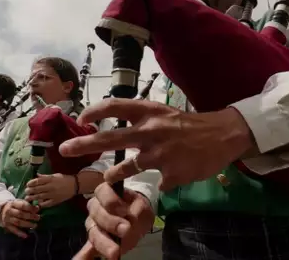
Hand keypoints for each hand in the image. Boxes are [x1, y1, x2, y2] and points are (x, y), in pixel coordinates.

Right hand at [0, 199, 40, 237]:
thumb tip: (37, 208)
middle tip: (38, 217)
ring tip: (35, 225)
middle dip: (30, 216)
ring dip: (27, 224)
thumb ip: (29, 204)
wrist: (3, 210)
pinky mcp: (6, 225)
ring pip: (18, 222)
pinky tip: (26, 235)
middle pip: (20, 214)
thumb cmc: (15, 206)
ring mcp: (7, 219)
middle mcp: (9, 211)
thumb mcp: (20, 202)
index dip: (30, 208)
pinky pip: (13, 230)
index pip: (22, 205)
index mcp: (13, 203)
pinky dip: (20, 233)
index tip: (37, 209)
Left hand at [25, 173, 75, 207]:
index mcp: (51, 179)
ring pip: (40, 197)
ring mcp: (53, 194)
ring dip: (32, 198)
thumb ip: (45, 176)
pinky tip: (37, 204)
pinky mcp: (56, 201)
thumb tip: (36, 176)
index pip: (38, 181)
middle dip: (30, 191)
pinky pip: (46, 203)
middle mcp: (51, 187)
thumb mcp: (55, 175)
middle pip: (37, 189)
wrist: (75, 185)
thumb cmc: (64, 179)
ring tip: (27, 198)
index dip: (31, 183)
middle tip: (26, 192)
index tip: (27, 185)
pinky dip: (41, 204)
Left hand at [60, 98, 255, 190]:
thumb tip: (119, 126)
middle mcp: (150, 131)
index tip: (81, 118)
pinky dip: (160, 180)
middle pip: (109, 138)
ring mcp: (159, 154)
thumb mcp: (165, 114)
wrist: (223, 135)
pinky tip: (169, 176)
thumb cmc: (192, 124)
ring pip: (126, 168)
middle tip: (64, 150)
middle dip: (83, 144)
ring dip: (114, 173)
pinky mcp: (170, 173)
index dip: (94, 111)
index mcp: (149, 112)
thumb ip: (143, 120)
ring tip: (107, 177)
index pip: (114, 106)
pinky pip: (157, 182)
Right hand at [73, 182, 154, 259]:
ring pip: (93, 232)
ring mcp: (92, 224)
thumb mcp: (142, 206)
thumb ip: (137, 210)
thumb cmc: (136, 207)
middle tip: (125, 230)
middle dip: (110, 223)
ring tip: (115, 253)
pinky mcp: (94, 240)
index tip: (124, 211)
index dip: (112, 201)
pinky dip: (84, 256)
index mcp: (106, 192)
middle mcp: (95, 206)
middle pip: (96, 213)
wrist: (136, 218)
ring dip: (104, 243)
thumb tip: (132, 219)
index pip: (103, 191)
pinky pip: (87, 248)